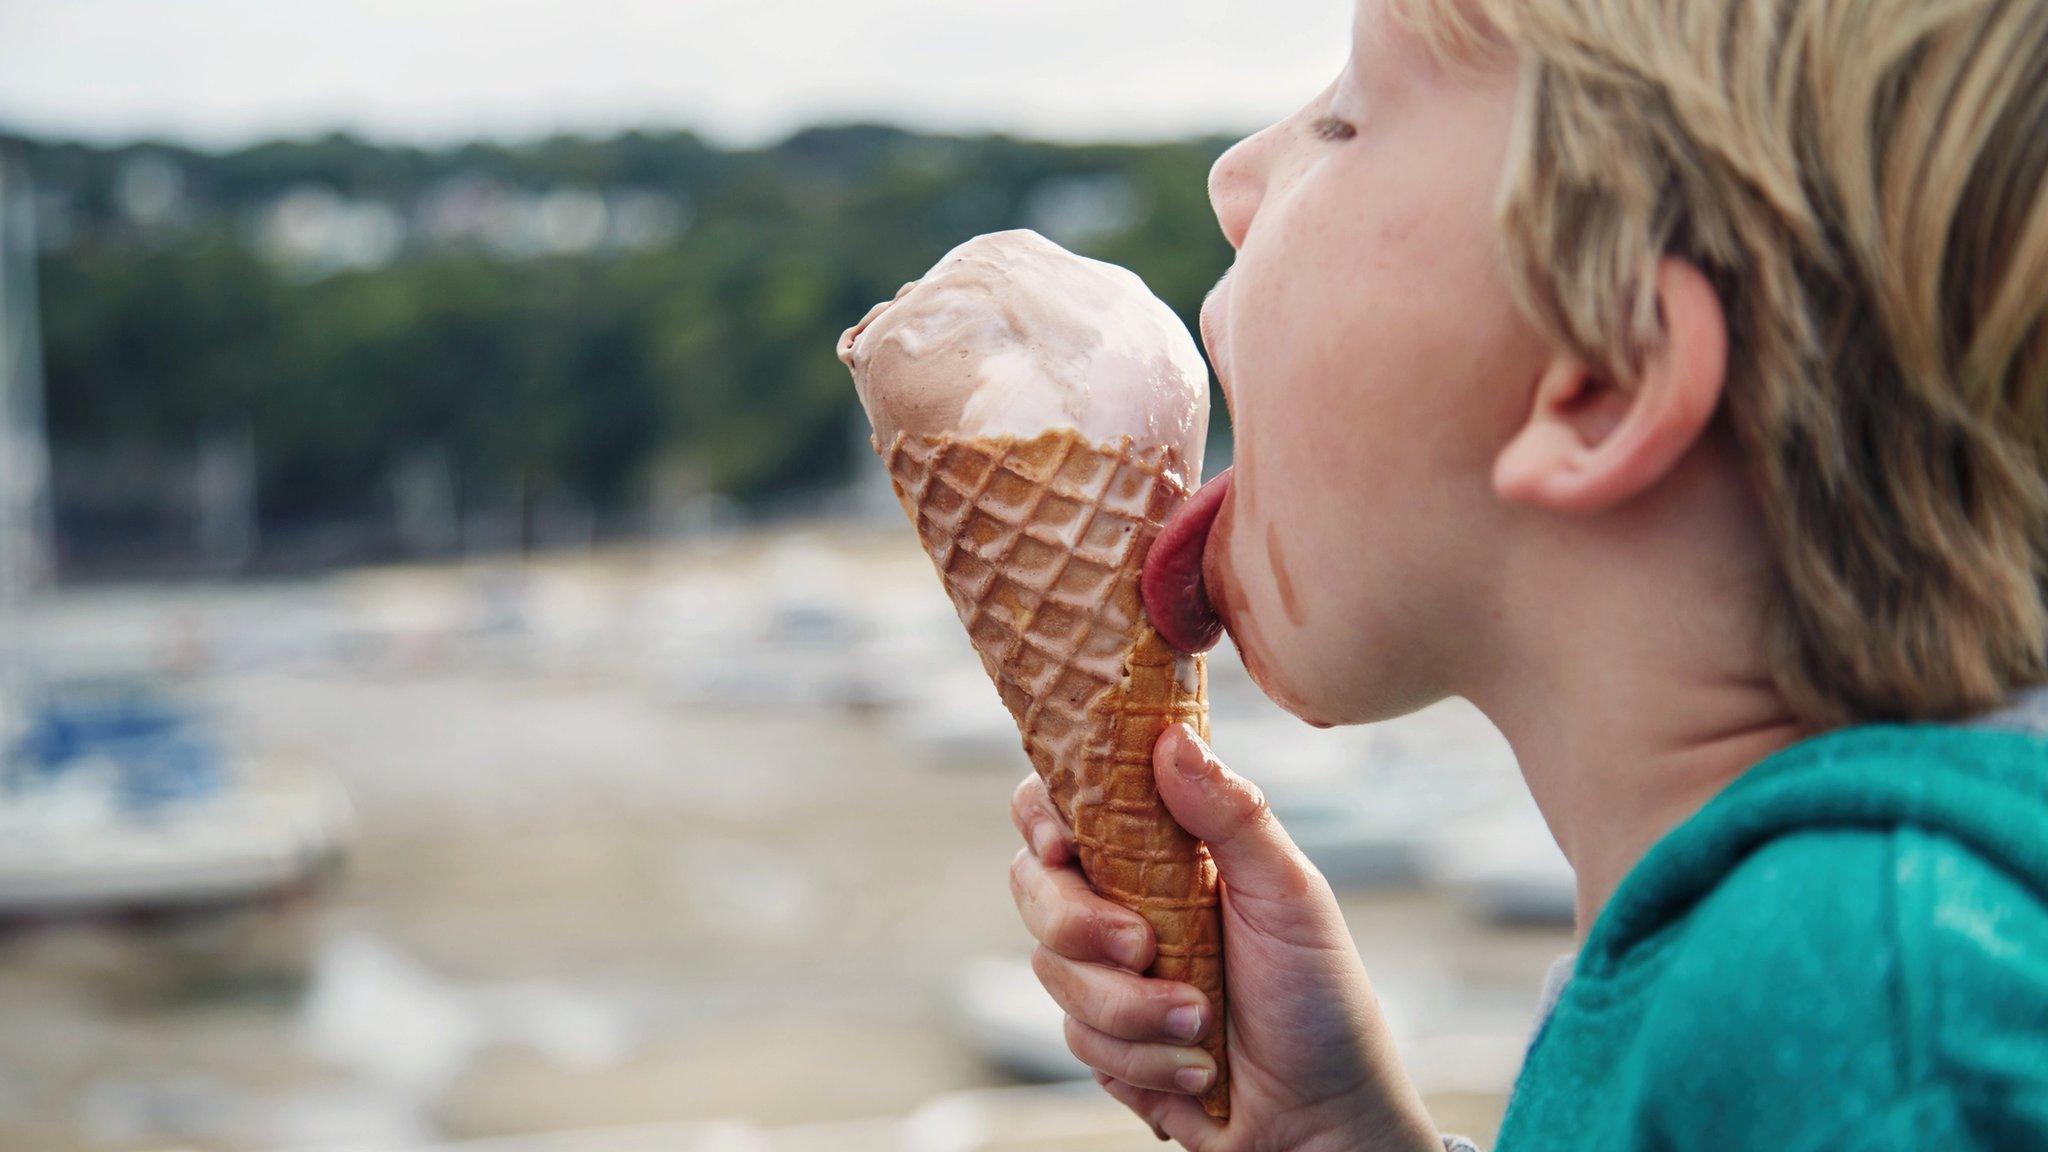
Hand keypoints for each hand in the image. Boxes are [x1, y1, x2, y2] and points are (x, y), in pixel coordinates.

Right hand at [1009, 724, 1442, 1150]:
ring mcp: (1106, 973)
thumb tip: (1174, 738)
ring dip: (1131, 1007)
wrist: (1321, 1113)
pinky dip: (1143, 1058)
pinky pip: (1080, 1037)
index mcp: (1161, 850)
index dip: (1044, 813)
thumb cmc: (1319, 994)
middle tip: (1143, 947)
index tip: (1063, 843)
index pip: (1069, 803)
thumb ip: (1231, 814)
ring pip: (1053, 969)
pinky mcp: (1103, 1038)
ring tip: (1200, 1020)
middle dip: (1079, 923)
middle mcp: (1122, 901)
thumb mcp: (1289, 892)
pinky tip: (1195, 1065)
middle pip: (1034, 884)